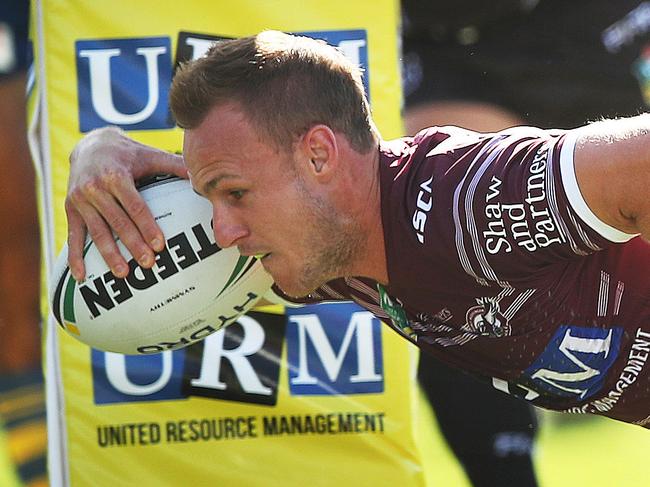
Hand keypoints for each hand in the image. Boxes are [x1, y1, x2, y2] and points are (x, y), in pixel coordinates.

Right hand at [65, 126, 187, 280]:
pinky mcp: (70, 208)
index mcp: (116, 175)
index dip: (147, 226)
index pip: (135, 206)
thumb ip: (174, 165)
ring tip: (123, 273)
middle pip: (117, 221)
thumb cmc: (128, 154)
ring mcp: (80, 199)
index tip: (160, 245)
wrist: (89, 144)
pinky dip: (75, 257)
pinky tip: (83, 276)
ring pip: (97, 231)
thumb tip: (199, 175)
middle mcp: (95, 187)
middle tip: (149, 264)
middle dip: (133, 244)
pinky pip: (73, 235)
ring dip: (109, 254)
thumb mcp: (149, 155)